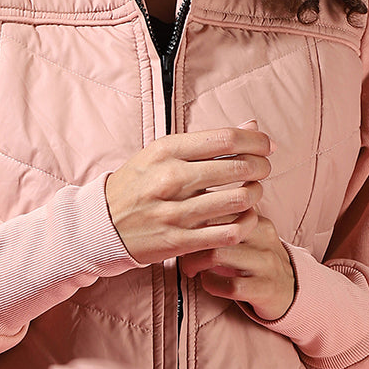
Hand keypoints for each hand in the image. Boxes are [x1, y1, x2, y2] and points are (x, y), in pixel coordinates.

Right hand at [105, 124, 272, 267]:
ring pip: (238, 200)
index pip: (226, 139)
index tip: (266, 145)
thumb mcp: (163, 153)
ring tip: (253, 191)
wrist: (101, 224)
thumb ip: (208, 141)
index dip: (256, 141)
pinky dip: (247, 223)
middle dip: (261, 166)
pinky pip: (229, 233)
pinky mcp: (179, 241)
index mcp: (166, 151)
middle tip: (263, 168)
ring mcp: (175, 212)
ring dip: (256, 194)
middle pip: (238, 168)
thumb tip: (254, 126)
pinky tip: (246, 217)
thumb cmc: (138, 184)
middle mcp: (170, 179)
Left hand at [177, 210, 295, 320]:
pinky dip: (211, 283)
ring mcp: (265, 263)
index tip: (181, 228)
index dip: (194, 218)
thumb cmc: (257, 257)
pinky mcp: (264, 289)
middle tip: (180, 251)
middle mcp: (264, 237)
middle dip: (190, 241)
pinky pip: (229, 285)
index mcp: (257, 219)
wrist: (291, 288)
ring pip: (218, 254)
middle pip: (216, 228)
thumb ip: (227, 215)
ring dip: (195, 263)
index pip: (220, 206)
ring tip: (190, 268)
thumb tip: (189, 198)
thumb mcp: (249, 232)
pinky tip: (207, 282)